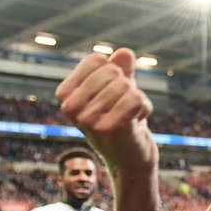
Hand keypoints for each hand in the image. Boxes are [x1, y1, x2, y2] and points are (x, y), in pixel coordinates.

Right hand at [57, 49, 155, 172]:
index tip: (113, 94)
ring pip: (125, 85)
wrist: (131, 157)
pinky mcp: (107, 128)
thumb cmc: (122, 118)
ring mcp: (87, 119)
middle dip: (127, 87)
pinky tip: (137, 122)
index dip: (115, 72)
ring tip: (130, 117)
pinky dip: (145, 107)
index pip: (96, 60)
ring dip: (137, 99)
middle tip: (123, 109)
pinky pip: (135, 98)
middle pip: (112, 71)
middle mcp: (70, 107)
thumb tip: (125, 53)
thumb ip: (121, 69)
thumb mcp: (118, 89)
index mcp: (65, 94)